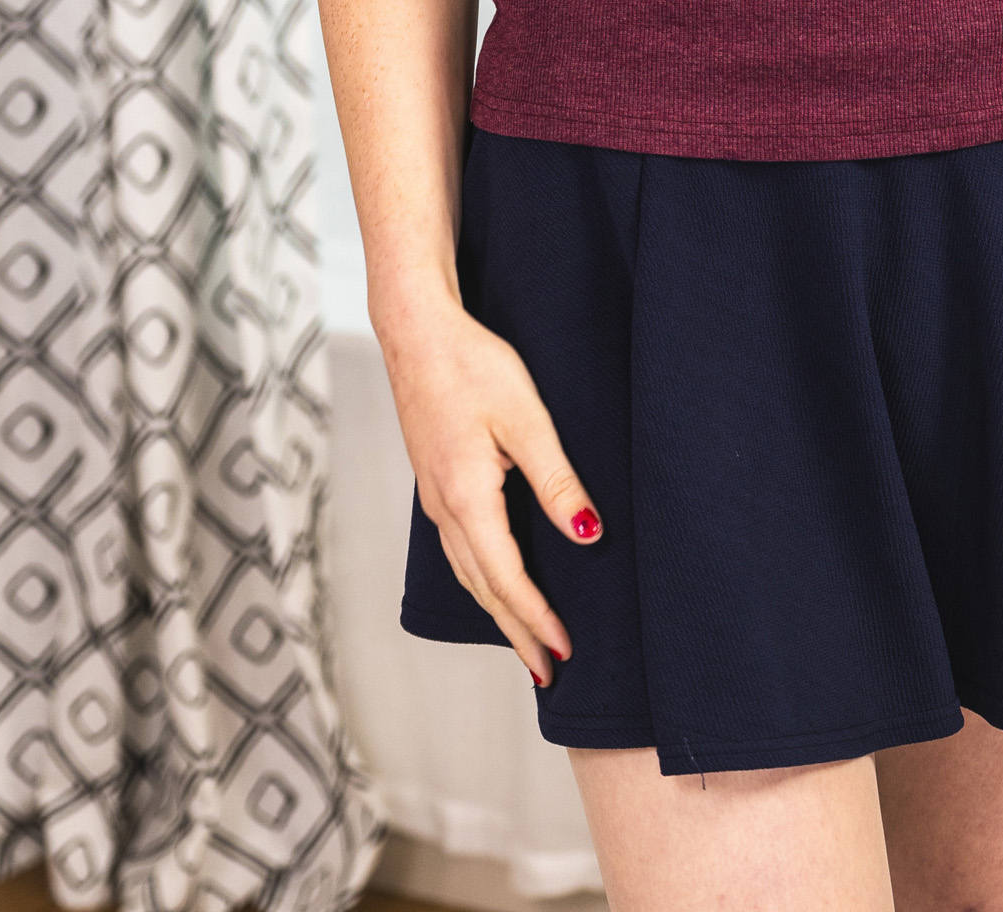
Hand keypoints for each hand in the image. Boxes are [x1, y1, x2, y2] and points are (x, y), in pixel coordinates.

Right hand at [381, 295, 601, 684]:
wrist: (415, 332)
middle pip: (483, 587)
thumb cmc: (471, 365)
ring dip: (498, 611)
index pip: (506, 578)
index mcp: (466, 497)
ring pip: (468, 572)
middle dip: (517, 631)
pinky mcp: (435, 482)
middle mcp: (444, 508)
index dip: (536, 617)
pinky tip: (494, 581)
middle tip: (548, 671)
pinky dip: (481, 580)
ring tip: (526, 642)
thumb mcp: (525, 418)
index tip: (565, 650)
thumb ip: (556, 478)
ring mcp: (434, 497)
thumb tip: (587, 533)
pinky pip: (459, 549)